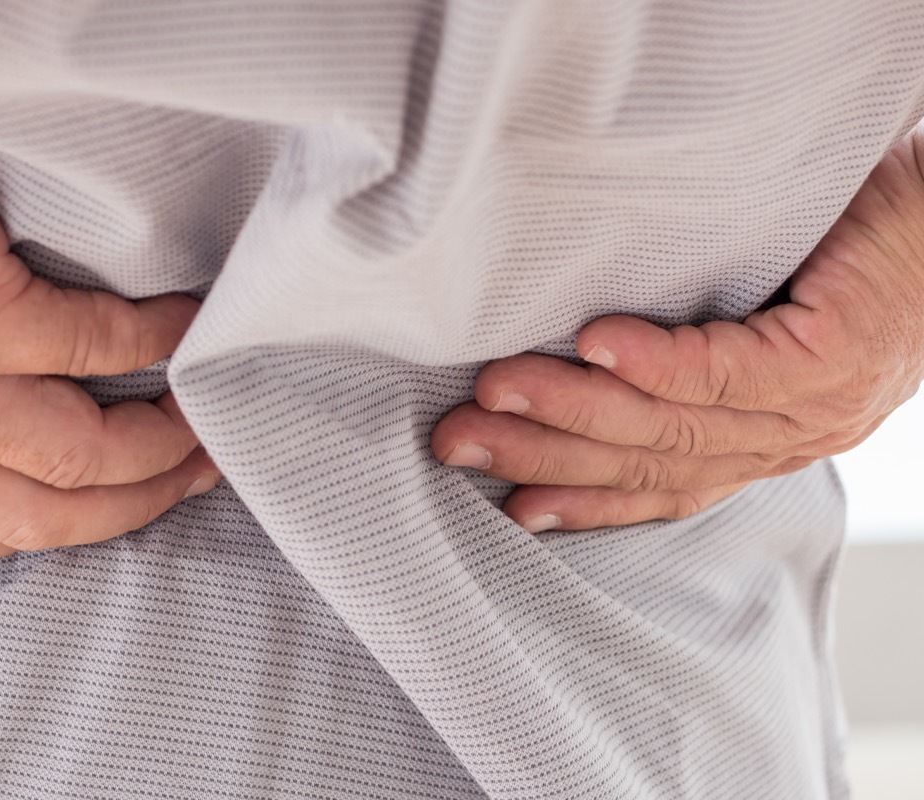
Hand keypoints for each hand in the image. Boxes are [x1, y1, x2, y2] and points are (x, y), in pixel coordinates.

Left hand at [0, 71, 218, 561]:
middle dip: (138, 504)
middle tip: (195, 469)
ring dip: (160, 447)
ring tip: (202, 417)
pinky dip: (158, 342)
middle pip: (49, 518)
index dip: (55, 531)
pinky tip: (187, 328)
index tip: (108, 504)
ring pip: (84, 458)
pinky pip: (102, 346)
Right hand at [432, 128, 923, 531]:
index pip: (664, 488)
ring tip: (496, 393)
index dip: (582, 504)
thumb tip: (583, 353)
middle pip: (650, 463)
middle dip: (544, 456)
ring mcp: (818, 405)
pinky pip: (728, 369)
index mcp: (770, 441)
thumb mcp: (765, 325)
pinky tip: (593, 346)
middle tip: (458, 442)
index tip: (508, 505)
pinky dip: (652, 363)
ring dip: (574, 410)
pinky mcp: (837, 353)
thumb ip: (696, 361)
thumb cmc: (852, 251)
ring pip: (675, 425)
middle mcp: (791, 439)